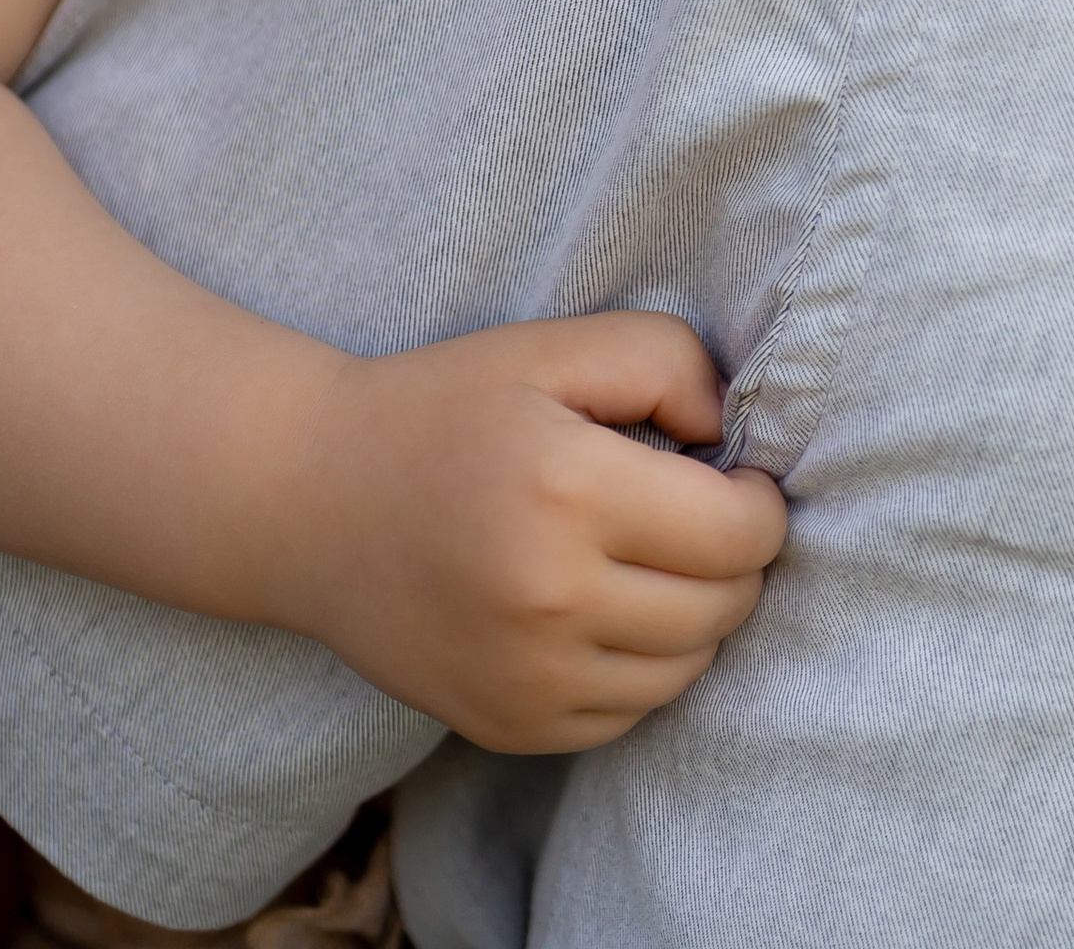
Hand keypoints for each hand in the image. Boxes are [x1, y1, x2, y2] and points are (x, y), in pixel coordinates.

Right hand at [273, 313, 786, 748]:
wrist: (312, 503)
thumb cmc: (445, 411)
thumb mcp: (553, 348)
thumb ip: (666, 362)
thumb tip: (732, 435)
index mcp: (569, 490)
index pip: (738, 533)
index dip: (761, 504)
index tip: (738, 478)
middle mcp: (551, 598)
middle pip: (722, 607)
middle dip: (737, 560)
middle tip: (702, 517)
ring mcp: (528, 677)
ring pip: (686, 671)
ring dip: (696, 618)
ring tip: (655, 562)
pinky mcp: (508, 726)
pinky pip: (628, 714)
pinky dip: (641, 667)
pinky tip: (606, 611)